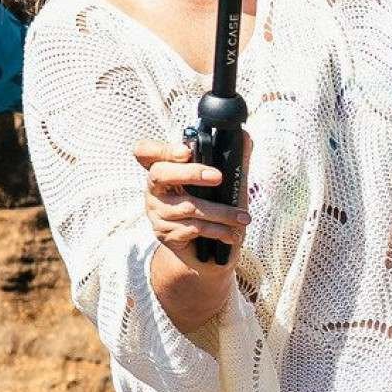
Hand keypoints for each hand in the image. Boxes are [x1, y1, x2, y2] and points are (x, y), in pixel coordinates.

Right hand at [135, 136, 249, 267]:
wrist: (211, 255)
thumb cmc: (216, 212)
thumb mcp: (226, 186)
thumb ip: (233, 162)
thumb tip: (245, 136)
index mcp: (166, 169)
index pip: (146, 151)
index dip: (163, 149)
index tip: (186, 151)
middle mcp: (155, 189)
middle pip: (159, 173)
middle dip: (190, 173)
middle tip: (218, 177)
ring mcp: (157, 212)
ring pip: (187, 206)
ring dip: (221, 212)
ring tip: (243, 218)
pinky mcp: (165, 234)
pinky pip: (192, 228)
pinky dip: (217, 230)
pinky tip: (231, 234)